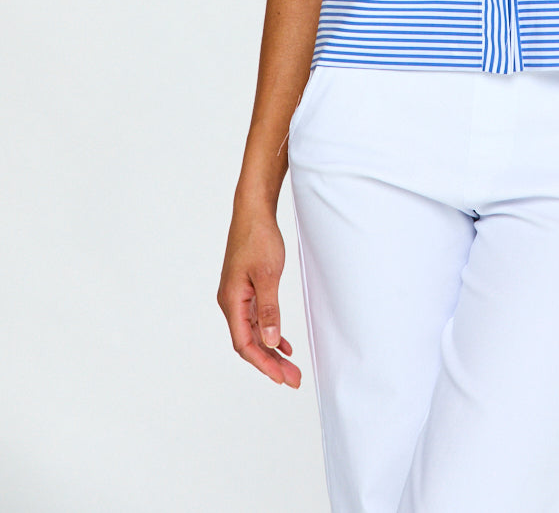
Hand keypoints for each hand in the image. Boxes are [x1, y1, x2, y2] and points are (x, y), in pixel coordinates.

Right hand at [217, 207, 301, 386]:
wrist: (253, 212)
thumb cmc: (258, 238)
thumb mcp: (268, 275)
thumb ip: (269, 310)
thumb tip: (270, 342)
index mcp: (232, 301)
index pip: (244, 344)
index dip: (263, 364)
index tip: (281, 378)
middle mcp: (231, 303)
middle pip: (250, 343)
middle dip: (270, 363)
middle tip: (294, 379)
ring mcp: (238, 297)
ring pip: (254, 333)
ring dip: (272, 351)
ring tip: (291, 368)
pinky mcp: (246, 290)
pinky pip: (256, 320)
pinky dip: (270, 333)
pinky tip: (283, 344)